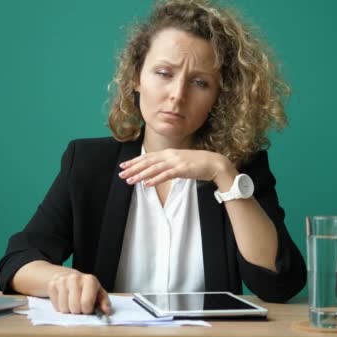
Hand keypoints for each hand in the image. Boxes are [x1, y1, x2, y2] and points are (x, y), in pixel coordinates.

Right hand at [46, 270, 111, 314]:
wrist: (67, 276)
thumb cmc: (85, 287)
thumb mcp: (98, 292)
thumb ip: (104, 302)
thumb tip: (106, 311)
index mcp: (89, 280)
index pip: (86, 303)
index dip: (88, 311)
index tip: (88, 309)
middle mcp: (75, 278)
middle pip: (75, 308)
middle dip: (78, 311)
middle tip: (80, 307)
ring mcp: (62, 281)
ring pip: (64, 309)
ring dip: (69, 310)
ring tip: (72, 303)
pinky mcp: (52, 285)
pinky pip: (56, 306)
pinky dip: (60, 307)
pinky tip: (64, 300)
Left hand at [119, 148, 236, 188]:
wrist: (214, 163)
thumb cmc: (198, 163)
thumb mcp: (180, 161)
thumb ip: (169, 164)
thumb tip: (158, 170)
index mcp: (169, 152)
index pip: (148, 157)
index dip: (135, 161)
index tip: (124, 165)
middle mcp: (170, 155)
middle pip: (147, 161)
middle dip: (133, 168)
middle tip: (121, 173)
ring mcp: (175, 162)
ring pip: (153, 168)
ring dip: (140, 174)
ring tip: (129, 180)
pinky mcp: (182, 169)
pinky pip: (165, 175)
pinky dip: (154, 179)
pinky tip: (146, 184)